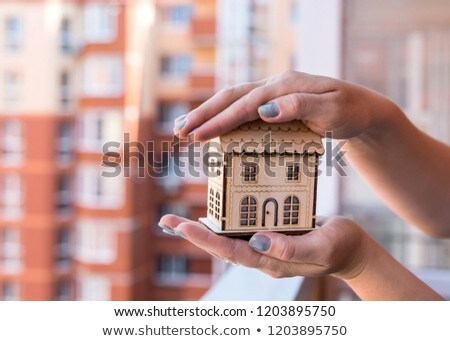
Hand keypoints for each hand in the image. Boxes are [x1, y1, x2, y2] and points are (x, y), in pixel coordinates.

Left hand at [158, 214, 370, 279]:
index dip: (207, 240)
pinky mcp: (271, 234)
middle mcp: (263, 255)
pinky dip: (224, 220)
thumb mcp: (320, 246)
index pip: (232, 252)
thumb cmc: (340, 247)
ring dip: (203, 230)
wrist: (351, 250)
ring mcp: (265, 246)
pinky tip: (214, 210)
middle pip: (222, 246)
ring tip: (178, 219)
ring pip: (228, 238)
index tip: (183, 227)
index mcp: (272, 261)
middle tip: (166, 221)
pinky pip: (242, 228)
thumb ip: (291, 247)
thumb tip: (257, 241)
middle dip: (194, 235)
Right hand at [174, 70, 394, 140]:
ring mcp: (274, 93)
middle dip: (204, 114)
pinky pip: (243, 108)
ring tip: (185, 128)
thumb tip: (265, 111)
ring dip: (208, 113)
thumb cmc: (350, 111)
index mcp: (286, 85)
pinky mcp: (275, 103)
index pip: (247, 104)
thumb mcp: (333, 110)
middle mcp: (276, 85)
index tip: (199, 135)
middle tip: (179, 132)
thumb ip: (301, 106)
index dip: (221, 120)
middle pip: (232, 96)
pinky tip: (213, 126)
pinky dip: (224, 116)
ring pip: (233, 99)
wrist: (361, 110)